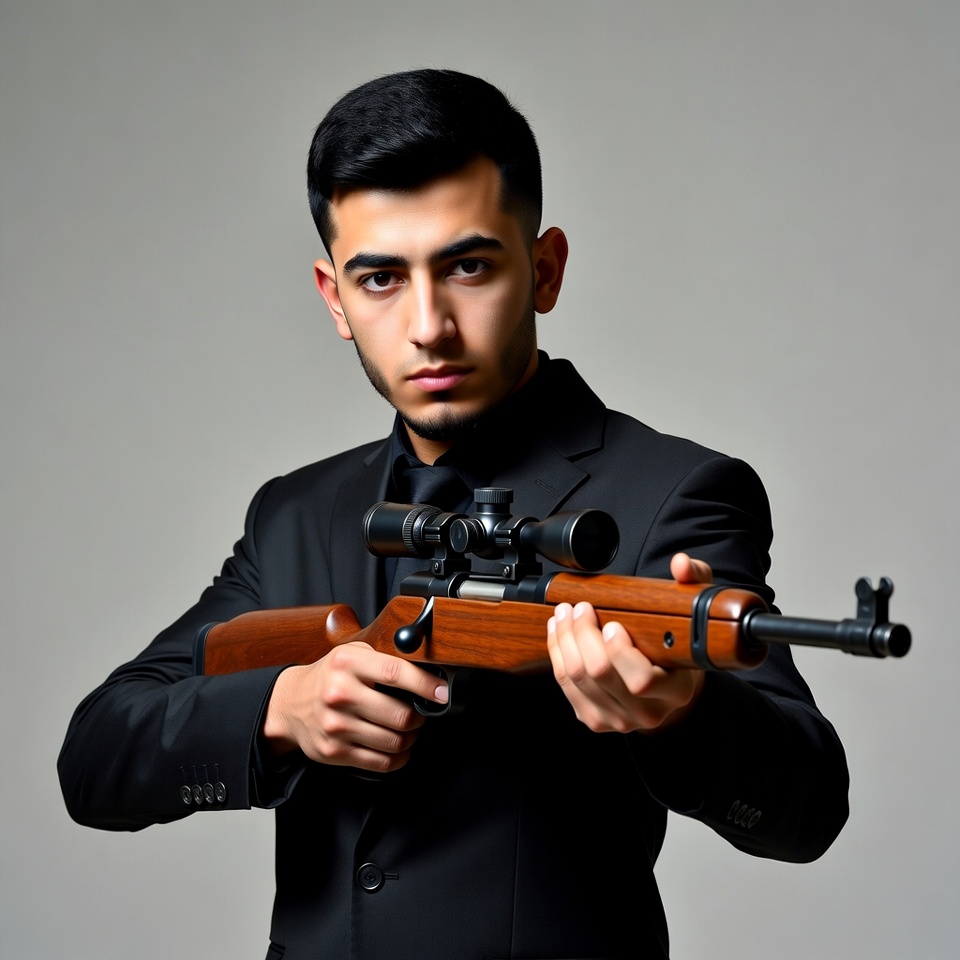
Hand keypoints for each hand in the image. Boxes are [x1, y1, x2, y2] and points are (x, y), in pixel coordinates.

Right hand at [262, 642, 447, 772]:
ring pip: (395, 742)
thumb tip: (430, 669)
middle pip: (401, 715)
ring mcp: (336, 726)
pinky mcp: (335, 752)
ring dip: (410, 737)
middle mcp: (340, 694)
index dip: (426, 685)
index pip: (396, 674)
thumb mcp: (354, 653)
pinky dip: (398, 757)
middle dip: (420, 716)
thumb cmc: (331, 675)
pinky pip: (381, 763)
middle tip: (420, 711)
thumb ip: (387, 657)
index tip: (443, 693)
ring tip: (407, 728)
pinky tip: (397, 746)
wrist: (291, 703)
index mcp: (348, 663)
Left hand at [546, 552, 711, 733]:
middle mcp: (648, 712)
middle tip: (580, 608)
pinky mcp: (595, 718)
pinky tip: (558, 633)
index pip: (641, 681)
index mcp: (676, 691)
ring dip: (564, 640)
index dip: (620, 652)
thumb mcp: (694, 615)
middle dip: (583, 634)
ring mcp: (619, 720)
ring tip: (564, 614)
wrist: (667, 688)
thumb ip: (694, 583)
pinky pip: (565, 686)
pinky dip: (557, 654)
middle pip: (600, 674)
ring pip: (577, 679)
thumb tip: (682, 564)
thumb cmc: (678, 648)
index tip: (612, 624)